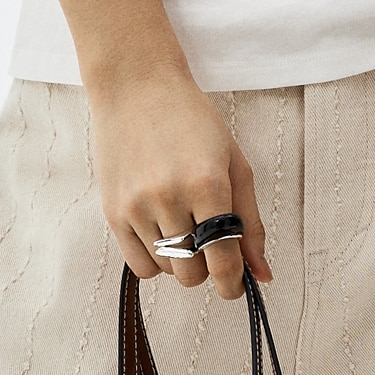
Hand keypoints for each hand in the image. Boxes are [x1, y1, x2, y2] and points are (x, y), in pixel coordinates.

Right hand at [89, 62, 269, 299]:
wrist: (136, 88)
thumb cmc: (193, 122)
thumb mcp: (234, 164)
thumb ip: (250, 222)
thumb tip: (262, 274)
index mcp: (208, 185)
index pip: (223, 260)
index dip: (232, 284)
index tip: (235, 286)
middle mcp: (169, 198)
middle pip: (193, 273)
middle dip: (207, 269)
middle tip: (210, 245)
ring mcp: (136, 207)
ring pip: (167, 271)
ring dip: (182, 262)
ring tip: (184, 228)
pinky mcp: (112, 212)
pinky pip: (139, 265)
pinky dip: (156, 261)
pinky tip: (163, 235)